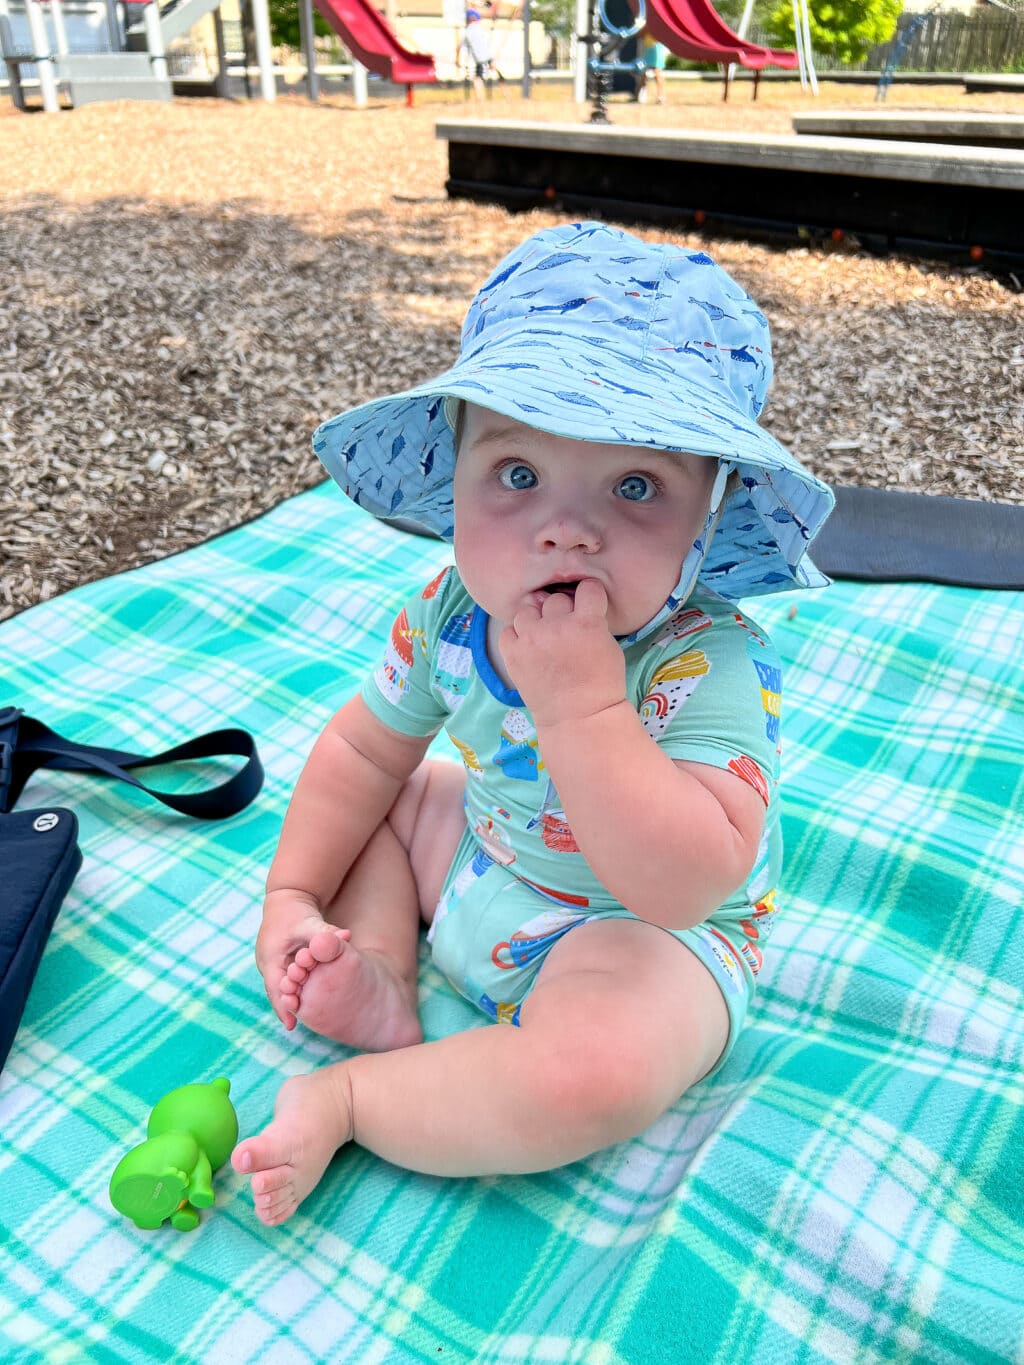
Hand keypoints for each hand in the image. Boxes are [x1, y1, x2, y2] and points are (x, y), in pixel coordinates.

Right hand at [255, 888, 332, 1029]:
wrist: (287, 896)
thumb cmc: (296, 910)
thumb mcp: (309, 922)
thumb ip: (325, 933)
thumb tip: (347, 936)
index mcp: (270, 956)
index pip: (275, 987)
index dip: (283, 1006)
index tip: (292, 1025)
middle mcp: (268, 961)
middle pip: (277, 990)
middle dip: (287, 1006)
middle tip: (297, 1026)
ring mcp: (273, 962)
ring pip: (281, 986)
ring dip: (291, 999)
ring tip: (300, 1019)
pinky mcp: (280, 960)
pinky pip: (286, 979)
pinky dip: (294, 989)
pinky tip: (304, 1002)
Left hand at [498, 578, 625, 727]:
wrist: (579, 717)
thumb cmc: (601, 684)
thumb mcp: (610, 646)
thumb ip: (594, 622)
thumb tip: (578, 608)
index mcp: (586, 623)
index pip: (587, 588)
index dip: (590, 597)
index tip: (589, 606)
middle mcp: (556, 626)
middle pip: (556, 599)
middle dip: (562, 611)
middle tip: (566, 630)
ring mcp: (531, 639)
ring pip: (528, 610)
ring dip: (537, 620)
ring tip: (543, 636)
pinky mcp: (512, 654)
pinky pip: (509, 629)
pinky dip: (517, 635)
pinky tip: (528, 646)